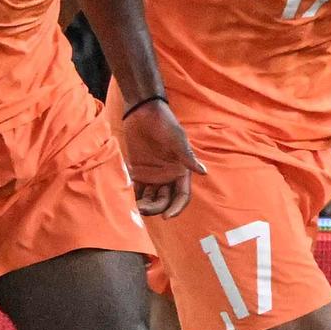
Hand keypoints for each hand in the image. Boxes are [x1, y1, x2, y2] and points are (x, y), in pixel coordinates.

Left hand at [121, 99, 205, 217]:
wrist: (144, 112)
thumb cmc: (165, 124)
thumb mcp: (177, 140)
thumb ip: (187, 157)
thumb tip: (204, 172)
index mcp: (181, 172)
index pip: (182, 196)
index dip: (176, 208)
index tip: (166, 217)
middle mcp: (168, 177)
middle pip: (164, 201)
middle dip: (156, 208)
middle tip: (143, 209)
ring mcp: (153, 176)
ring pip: (150, 198)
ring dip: (144, 205)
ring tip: (134, 207)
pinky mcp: (138, 172)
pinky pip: (137, 190)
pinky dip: (133, 197)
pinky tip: (126, 201)